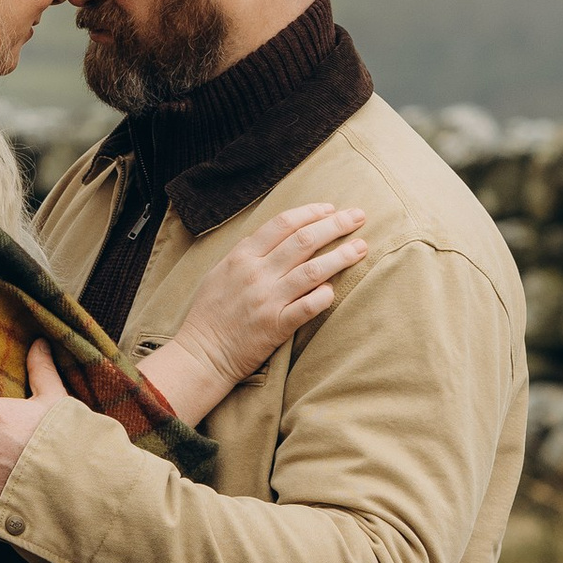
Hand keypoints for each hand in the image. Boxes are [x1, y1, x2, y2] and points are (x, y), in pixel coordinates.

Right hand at [140, 202, 366, 425]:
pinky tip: (335, 289)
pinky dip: (324, 296)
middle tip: (358, 217)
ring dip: (341, 256)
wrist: (202, 353)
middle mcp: (257, 273)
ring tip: (361, 248)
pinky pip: (308, 307)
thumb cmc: (211, 312)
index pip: (283, 223)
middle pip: (304, 240)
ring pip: (313, 270)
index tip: (331, 208)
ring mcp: (268, 300)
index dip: (311, 212)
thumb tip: (279, 235)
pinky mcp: (276, 326)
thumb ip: (248, 252)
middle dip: (336, 225)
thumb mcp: (221, 271)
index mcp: (242, 256)